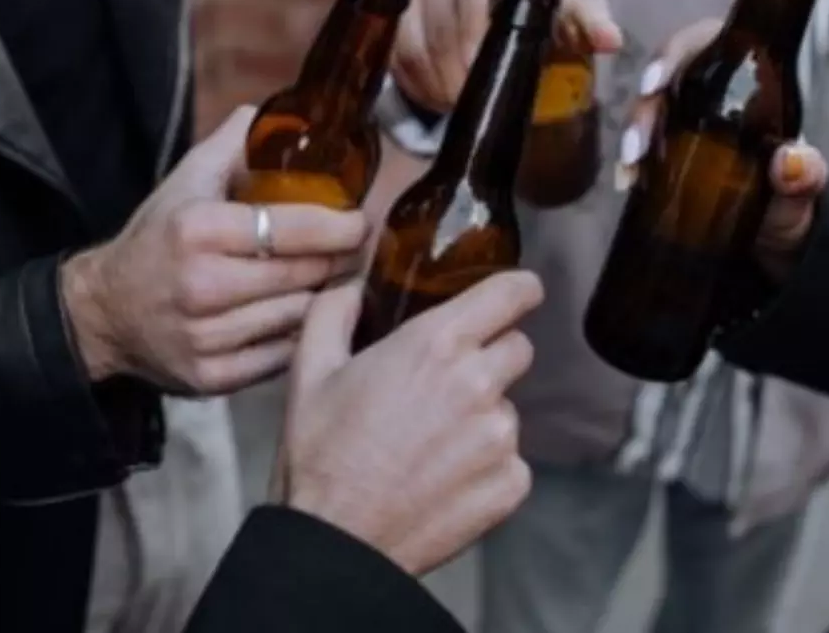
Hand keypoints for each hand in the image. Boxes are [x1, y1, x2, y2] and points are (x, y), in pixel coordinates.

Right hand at [63, 106, 368, 394]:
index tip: (359, 222)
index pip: (292, 229)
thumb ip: (232, 146)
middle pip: (304, 275)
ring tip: (330, 282)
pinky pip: (282, 356)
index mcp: (198, 230)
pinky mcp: (212, 378)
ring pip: (299, 317)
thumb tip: (274, 113)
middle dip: (338, 261)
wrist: (102, 313)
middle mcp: (201, 285)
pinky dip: (298, 337)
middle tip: (355, 251)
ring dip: (322, 300)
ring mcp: (206, 337)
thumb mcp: (184, 182)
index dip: (338, 226)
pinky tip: (300, 317)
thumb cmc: (157, 240)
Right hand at [273, 271, 543, 575]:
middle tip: (446, 384)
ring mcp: (501, 437)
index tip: (515, 296)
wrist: (336, 544)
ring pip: (508, 408)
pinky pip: (511, 460)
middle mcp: (479, 383)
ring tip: (431, 444)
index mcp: (437, 344)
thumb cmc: (321, 456)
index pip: (513, 293)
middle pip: (518, 348)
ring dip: (482, 417)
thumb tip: (351, 285)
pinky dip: (486, 467)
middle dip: (490, 357)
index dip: (518, 290)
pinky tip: (443, 479)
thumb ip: (334, 311)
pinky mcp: (511, 483)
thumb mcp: (310, 371)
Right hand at [390, 0, 622, 112]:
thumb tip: (611, 39)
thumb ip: (587, 20)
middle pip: (439, 7)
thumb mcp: (564, 14)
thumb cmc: (536, 11)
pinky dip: (416, 79)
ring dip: (437, 74)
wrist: (498, 21)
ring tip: (459, 102)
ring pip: (413, 31)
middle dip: (459, 58)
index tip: (493, 66)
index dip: (480, 25)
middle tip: (475, 95)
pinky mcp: (389, 10)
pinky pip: (394, 47)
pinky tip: (439, 99)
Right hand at [614, 16, 827, 264]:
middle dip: (643, 109)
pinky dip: (630, 162)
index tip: (654, 83)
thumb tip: (789, 162)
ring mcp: (683, 119)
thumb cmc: (795, 189)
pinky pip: (641, 145)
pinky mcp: (666, 149)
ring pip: (647, 111)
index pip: (702, 45)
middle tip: (634, 147)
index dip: (672, 56)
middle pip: (664, 80)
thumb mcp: (807, 181)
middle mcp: (708, 90)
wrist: (781, 224)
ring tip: (628, 170)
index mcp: (743, 75)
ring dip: (631, 135)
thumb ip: (807, 173)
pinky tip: (625, 182)